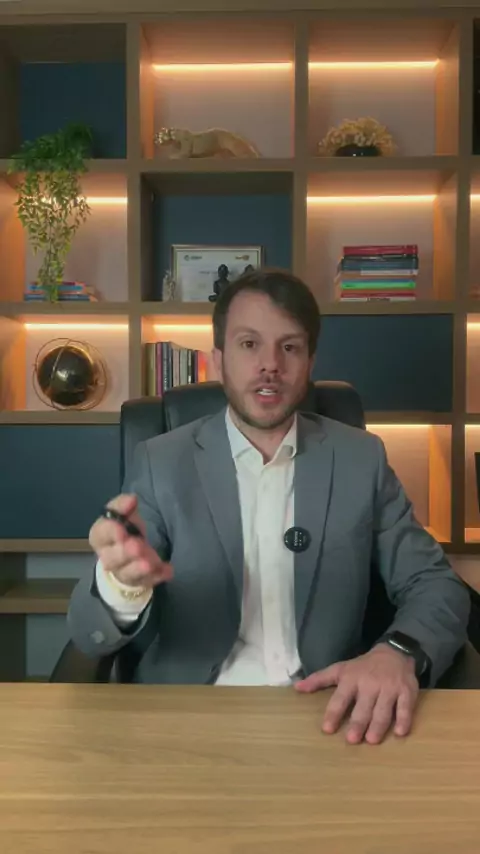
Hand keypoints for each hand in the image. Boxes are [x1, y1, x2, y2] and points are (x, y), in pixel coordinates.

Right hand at [89, 494, 172, 588]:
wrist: (128, 554)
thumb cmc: (124, 530)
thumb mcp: (123, 514)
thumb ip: (124, 505)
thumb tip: (131, 499)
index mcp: (101, 538)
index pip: (100, 534)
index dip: (110, 532)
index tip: (122, 530)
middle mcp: (108, 558)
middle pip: (113, 559)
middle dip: (125, 553)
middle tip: (137, 546)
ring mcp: (124, 572)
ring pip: (129, 574)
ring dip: (139, 568)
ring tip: (151, 562)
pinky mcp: (140, 581)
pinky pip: (148, 581)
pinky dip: (158, 576)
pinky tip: (167, 570)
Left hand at [295, 644, 418, 744]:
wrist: (394, 652)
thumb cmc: (363, 666)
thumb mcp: (340, 669)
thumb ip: (319, 679)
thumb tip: (297, 688)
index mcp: (351, 679)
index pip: (340, 698)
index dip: (333, 713)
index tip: (327, 729)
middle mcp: (370, 684)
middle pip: (363, 707)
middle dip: (357, 723)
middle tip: (352, 739)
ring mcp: (389, 688)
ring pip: (383, 709)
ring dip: (378, 725)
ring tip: (372, 740)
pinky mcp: (407, 691)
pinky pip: (406, 707)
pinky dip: (404, 719)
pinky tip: (400, 732)